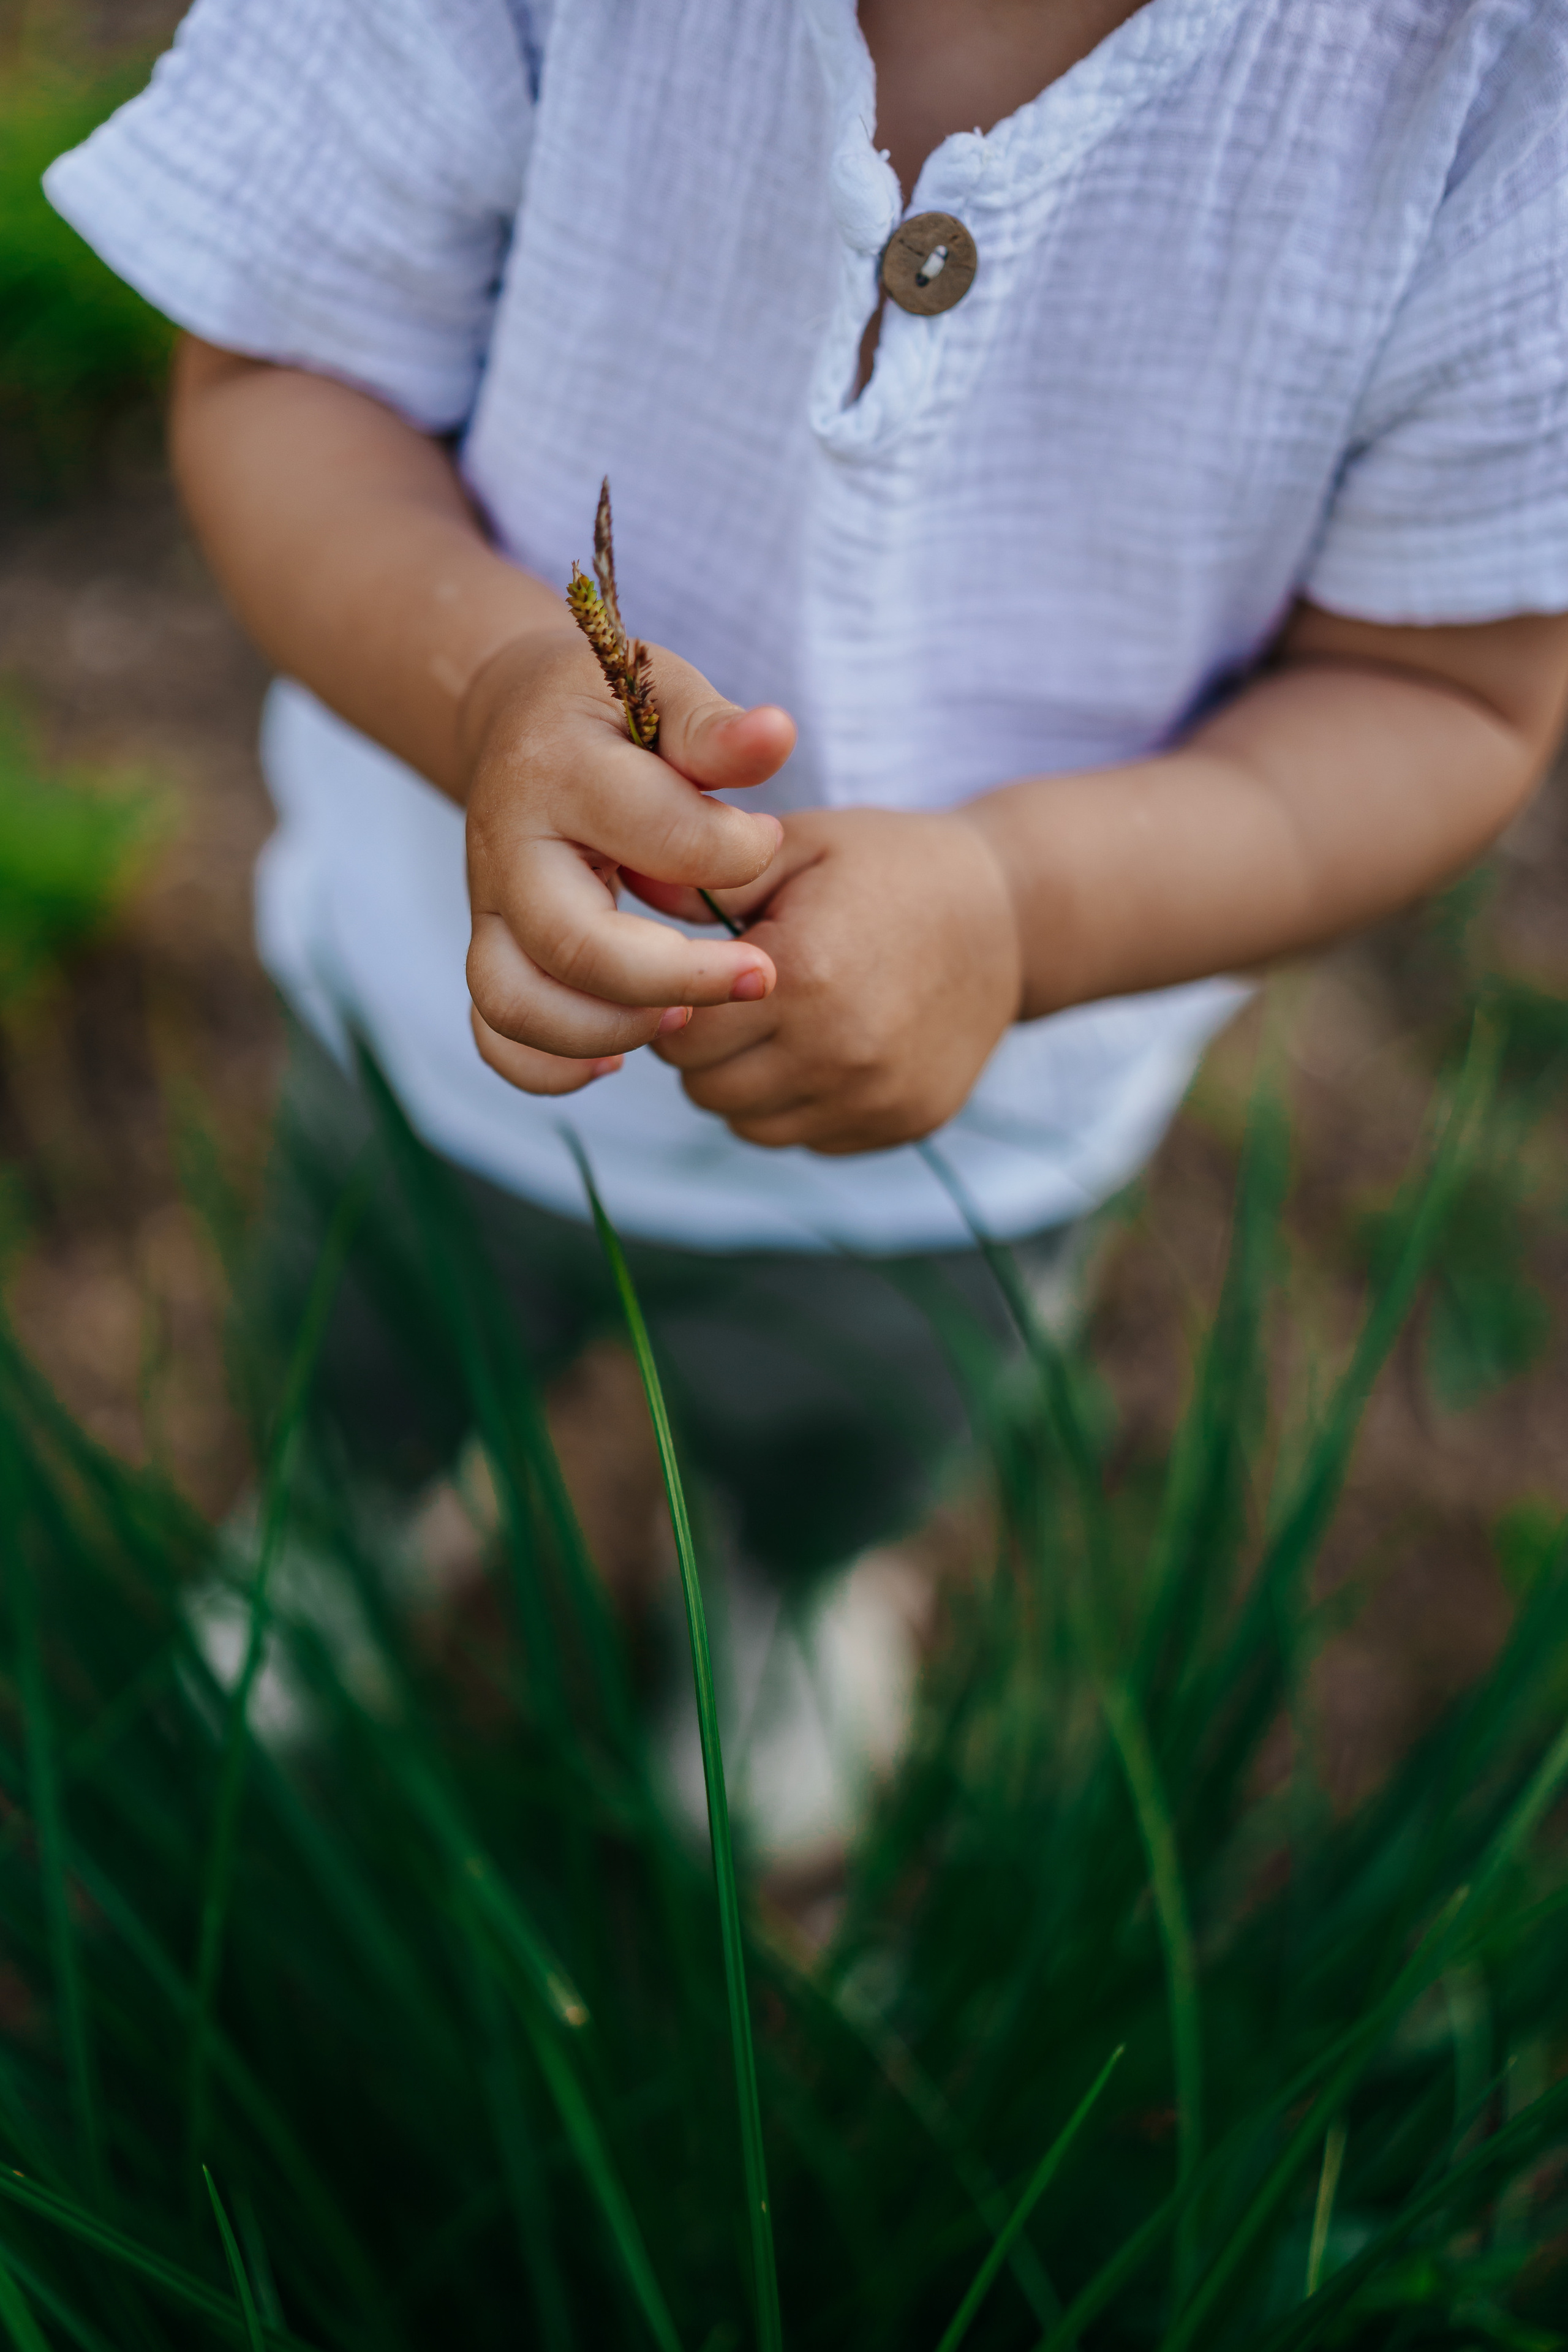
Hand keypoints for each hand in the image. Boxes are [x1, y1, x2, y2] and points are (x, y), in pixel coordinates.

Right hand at [460, 628, 795, 1095]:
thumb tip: (777, 735)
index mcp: (558, 771)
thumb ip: (716, 731)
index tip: (769, 841)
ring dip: (610, 1030)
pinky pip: (496, 1035)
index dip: (734, 852)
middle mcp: (508, 849)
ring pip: (518, 1004)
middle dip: (677, 977)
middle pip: (574, 945)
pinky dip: (550, 1068)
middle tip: (758, 975)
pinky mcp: (489, 950)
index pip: (655, 831)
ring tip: (687, 1017)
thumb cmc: (609, 713)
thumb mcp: (663, 691)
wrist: (520, 722)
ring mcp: (488, 909)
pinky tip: (618, 1059)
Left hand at [642, 807, 1023, 1152]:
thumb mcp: (801, 846)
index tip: (693, 979)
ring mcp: (874, 1097)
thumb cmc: (890, 867)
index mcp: (805, 975)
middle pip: (706, 1089)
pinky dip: (799, 1105)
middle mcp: (839, 1049)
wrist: (1009, 913)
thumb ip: (709, 881)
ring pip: (749, 1126)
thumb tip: (626, 895)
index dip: (673, 1006)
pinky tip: (826, 1050)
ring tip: (777, 1028)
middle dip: (703, 1049)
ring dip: (745, 1085)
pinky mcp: (902, 1124)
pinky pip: (808, 1138)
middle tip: (732, 1004)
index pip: (681, 1034)